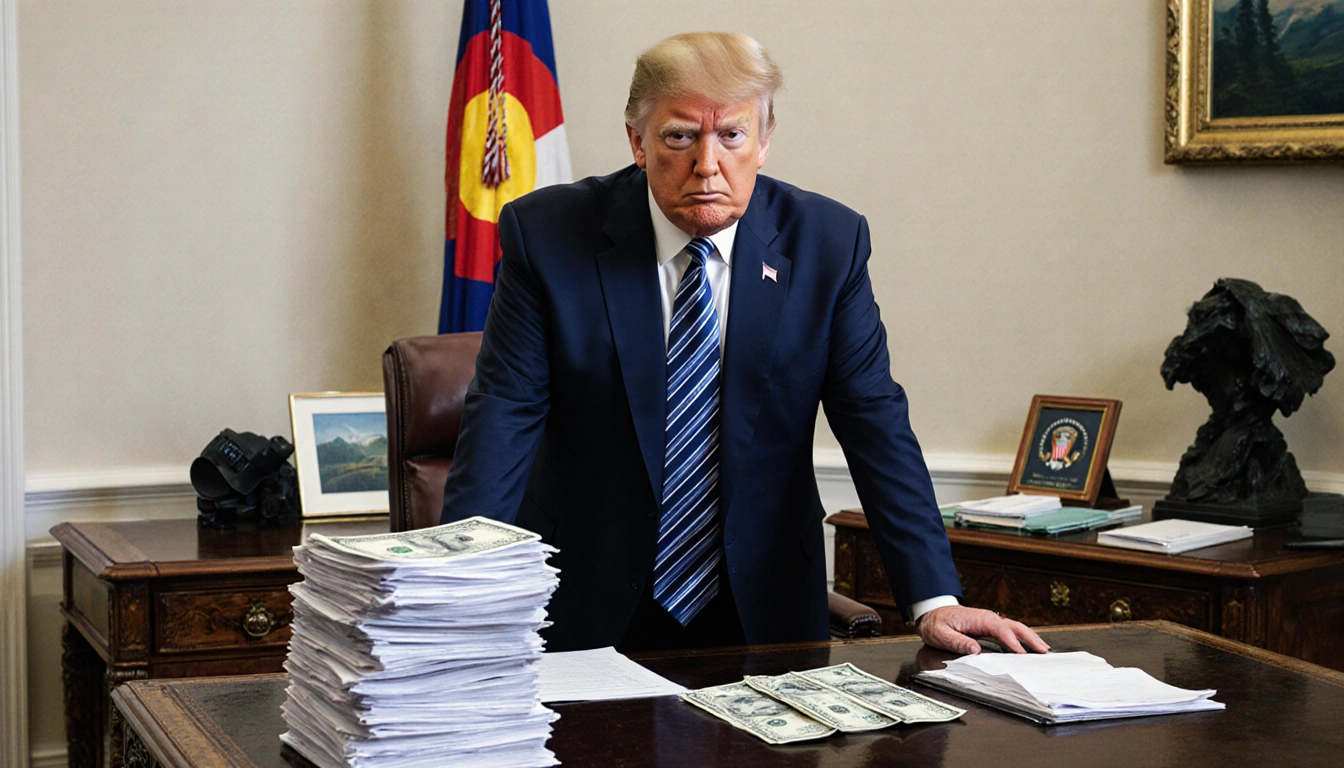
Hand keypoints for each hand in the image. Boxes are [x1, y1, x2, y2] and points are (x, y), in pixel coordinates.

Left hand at [916, 605, 1049, 655]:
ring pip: (1015, 628)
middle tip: (1044, 651)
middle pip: (1014, 626)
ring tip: (1043, 650)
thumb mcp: (942, 634)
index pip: (1000, 629)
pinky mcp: (990, 627)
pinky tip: (1029, 648)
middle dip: (1030, 638)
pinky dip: (1022, 639)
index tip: (1022, 653)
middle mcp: (988, 618)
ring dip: (1030, 638)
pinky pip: (1010, 632)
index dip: (1012, 641)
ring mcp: (991, 622)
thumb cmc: (937, 623)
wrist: (933, 613)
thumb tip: (975, 651)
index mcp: (979, 619)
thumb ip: (958, 642)